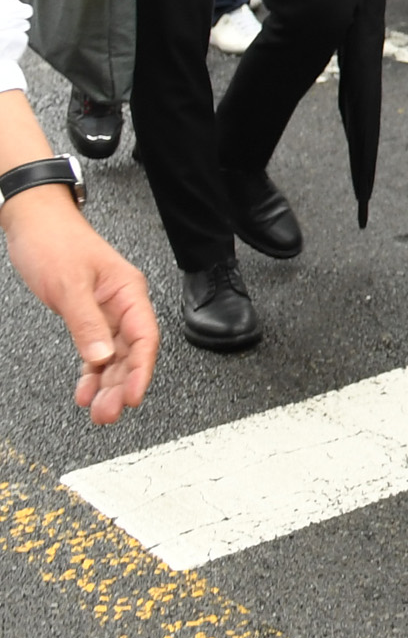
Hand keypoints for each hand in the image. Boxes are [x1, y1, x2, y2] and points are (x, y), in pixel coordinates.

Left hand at [4, 186, 157, 424]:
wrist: (33, 223)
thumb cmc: (54, 243)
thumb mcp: (68, 284)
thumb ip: (86, 322)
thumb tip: (102, 358)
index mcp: (128, 291)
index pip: (144, 337)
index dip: (140, 370)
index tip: (131, 396)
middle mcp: (122, 303)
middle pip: (131, 353)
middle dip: (121, 385)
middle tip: (107, 414)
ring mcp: (105, 311)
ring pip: (114, 357)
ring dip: (106, 385)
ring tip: (97, 411)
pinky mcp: (87, 316)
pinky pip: (96, 351)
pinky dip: (91, 372)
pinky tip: (84, 390)